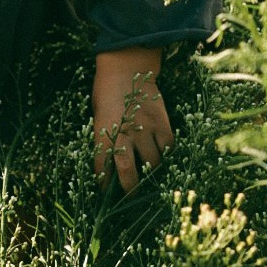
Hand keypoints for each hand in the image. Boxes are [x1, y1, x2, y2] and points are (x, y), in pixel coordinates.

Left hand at [92, 47, 171, 193]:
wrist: (126, 69)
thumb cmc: (107, 93)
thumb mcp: (99, 116)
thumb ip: (105, 138)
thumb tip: (110, 163)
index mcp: (103, 132)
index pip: (102, 166)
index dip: (104, 184)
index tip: (106, 193)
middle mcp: (124, 134)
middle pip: (128, 172)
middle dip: (130, 189)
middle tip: (131, 197)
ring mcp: (145, 129)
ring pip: (152, 164)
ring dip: (151, 174)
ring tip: (150, 178)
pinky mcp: (162, 123)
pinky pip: (168, 148)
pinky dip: (166, 155)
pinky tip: (163, 157)